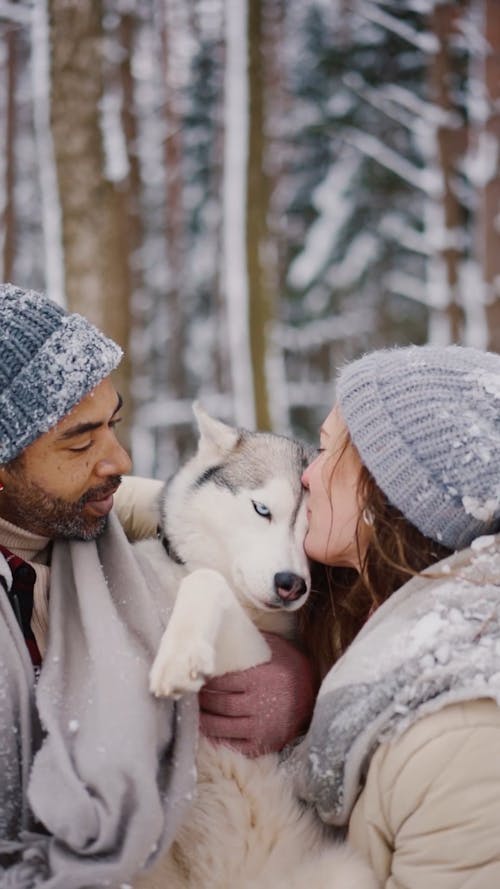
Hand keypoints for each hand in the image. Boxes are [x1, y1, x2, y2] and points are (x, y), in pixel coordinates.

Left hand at [198, 633, 316, 756]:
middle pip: (219, 704)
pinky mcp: (263, 743)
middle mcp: (258, 704)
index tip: (198, 678)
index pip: (223, 682)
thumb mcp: (277, 648)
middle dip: (202, 700)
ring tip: (195, 713)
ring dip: (204, 720)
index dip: (207, 681)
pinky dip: (218, 740)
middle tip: (192, 695)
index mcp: (259, 680)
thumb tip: (230, 626)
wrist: (317, 697)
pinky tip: (209, 732)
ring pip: (222, 726)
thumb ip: (254, 640)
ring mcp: (260, 726)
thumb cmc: (292, 668)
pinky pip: (234, 745)